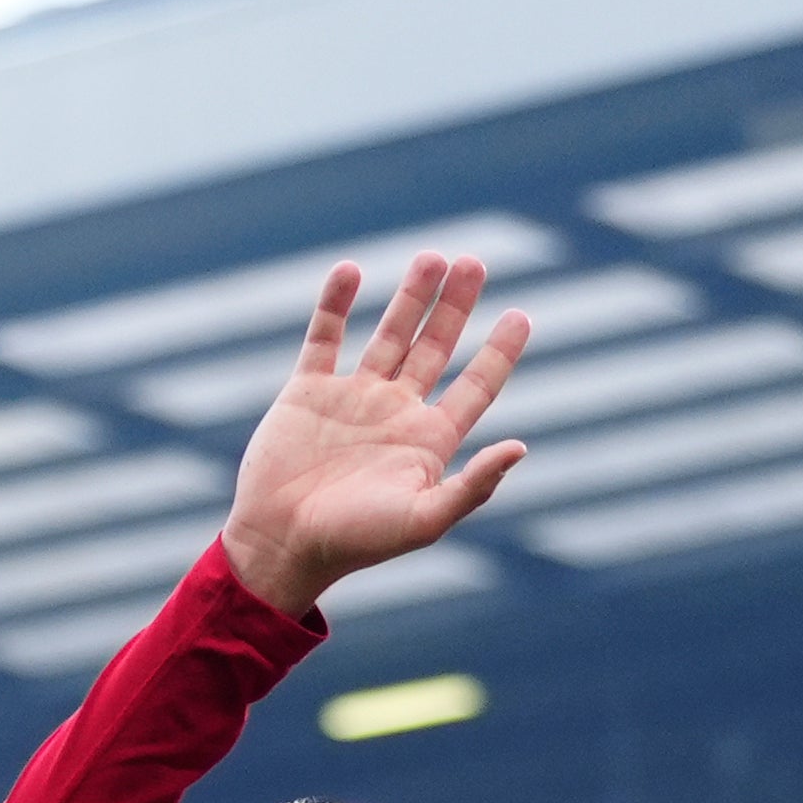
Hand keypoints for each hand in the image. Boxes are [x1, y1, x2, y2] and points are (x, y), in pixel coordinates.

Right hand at [222, 255, 529, 616]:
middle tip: (474, 262)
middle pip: (435, 347)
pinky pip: (324, 336)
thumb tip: (521, 447)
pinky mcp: (307, 391)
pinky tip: (350, 270)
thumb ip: (474, 486)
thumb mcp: (423, 521)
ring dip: (409, 296)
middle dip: (455, 306)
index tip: (521, 316)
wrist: (281, 545)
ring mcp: (352, 398)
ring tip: (431, 257)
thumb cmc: (356, 543)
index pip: (475, 386)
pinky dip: (335, 303)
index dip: (499, 352)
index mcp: (428, 441)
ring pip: (389, 334)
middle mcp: (396, 413)